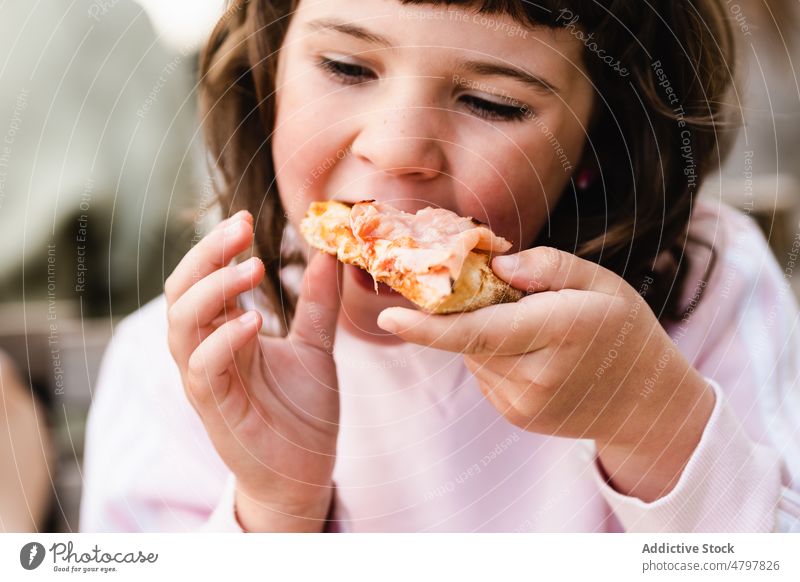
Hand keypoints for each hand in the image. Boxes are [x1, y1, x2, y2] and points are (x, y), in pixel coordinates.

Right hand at [165, 211, 342, 529]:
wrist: (305, 472)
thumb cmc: (301, 412)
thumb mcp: (316, 348)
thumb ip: (317, 305)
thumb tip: (327, 255)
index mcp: (225, 332)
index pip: (205, 278)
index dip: (217, 247)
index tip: (246, 220)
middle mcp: (207, 350)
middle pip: (182, 290)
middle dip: (207, 254)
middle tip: (240, 227)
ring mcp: (206, 379)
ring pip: (181, 323)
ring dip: (212, 289)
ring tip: (252, 268)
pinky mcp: (213, 408)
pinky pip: (202, 366)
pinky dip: (222, 339)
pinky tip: (251, 322)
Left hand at [377, 247, 714, 500]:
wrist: (645, 403)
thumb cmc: (623, 330)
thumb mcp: (602, 282)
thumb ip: (548, 265)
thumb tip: (495, 266)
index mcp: (563, 331)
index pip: (482, 331)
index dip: (430, 326)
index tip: (388, 316)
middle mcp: (539, 375)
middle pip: (471, 335)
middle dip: (467, 308)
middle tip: (500, 292)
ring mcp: (525, 403)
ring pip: (473, 354)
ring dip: (484, 332)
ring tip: (531, 327)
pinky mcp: (516, 415)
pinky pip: (484, 372)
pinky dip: (493, 354)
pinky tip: (531, 352)